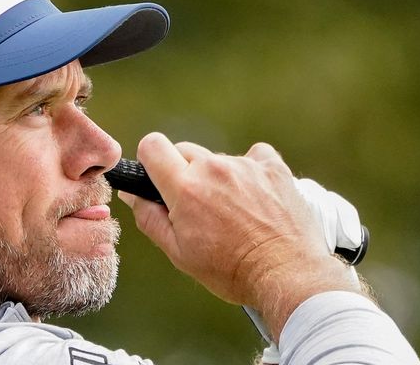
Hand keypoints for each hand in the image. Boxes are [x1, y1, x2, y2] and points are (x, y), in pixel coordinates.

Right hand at [119, 133, 360, 338]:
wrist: (286, 274)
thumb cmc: (231, 269)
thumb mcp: (178, 253)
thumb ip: (150, 218)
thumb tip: (133, 195)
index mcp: (185, 188)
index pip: (153, 145)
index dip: (150, 158)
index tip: (158, 174)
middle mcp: (213, 168)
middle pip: (184, 151)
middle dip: (184, 173)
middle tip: (197, 206)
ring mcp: (245, 165)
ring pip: (218, 159)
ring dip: (218, 177)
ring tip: (234, 211)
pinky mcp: (273, 167)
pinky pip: (255, 155)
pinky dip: (252, 171)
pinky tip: (256, 195)